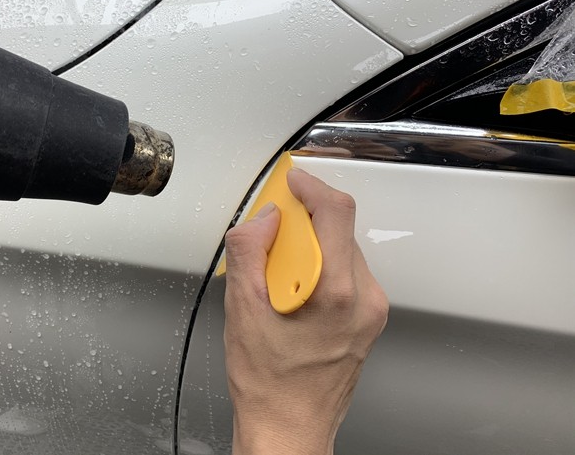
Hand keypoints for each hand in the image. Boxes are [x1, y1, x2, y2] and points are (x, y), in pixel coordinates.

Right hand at [223, 168, 387, 454]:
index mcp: (337, 293)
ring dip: (308, 248)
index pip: (336, 213)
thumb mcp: (242, 309)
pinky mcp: (368, 318)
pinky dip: (317, 267)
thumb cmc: (270, 384)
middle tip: (269, 240)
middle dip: (301, 224)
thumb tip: (264, 218)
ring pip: (340, 250)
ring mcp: (371, 310)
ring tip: (276, 280)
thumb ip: (250, 251)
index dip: (310, 187)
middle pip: (338, 230)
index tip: (291, 183)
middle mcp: (364, 299)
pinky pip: (344, 272)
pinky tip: (292, 294)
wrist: (290, 428)